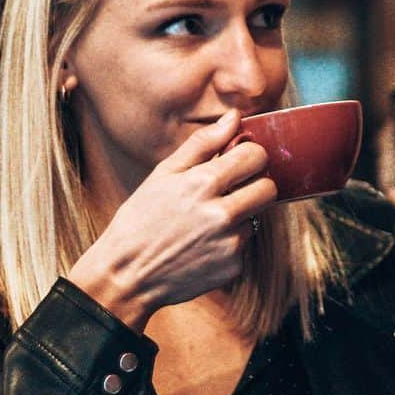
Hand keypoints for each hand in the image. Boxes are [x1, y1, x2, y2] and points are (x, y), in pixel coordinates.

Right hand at [67, 110, 276, 329]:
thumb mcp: (163, 174)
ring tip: (208, 221)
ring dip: (241, 215)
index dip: (251, 156)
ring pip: (258, 216)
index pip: (256, 157)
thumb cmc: (140, 220)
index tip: (240, 161)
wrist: (125, 277)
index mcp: (203, 184)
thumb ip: (203, 143)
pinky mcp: (233, 267)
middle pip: (269, 188)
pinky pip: (246, 244)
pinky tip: (204, 245)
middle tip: (234, 189)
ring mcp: (229, 243)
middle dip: (256, 184)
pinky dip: (231, 242)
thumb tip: (234, 117)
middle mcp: (221, 214)